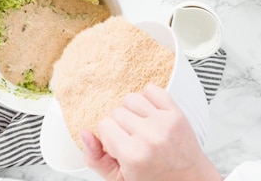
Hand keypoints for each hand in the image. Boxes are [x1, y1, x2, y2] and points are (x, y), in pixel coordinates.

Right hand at [81, 84, 221, 180]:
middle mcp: (150, 136)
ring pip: (131, 98)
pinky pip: (152, 89)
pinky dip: (147, 98)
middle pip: (116, 111)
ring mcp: (165, 122)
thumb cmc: (154, 180)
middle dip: (120, 125)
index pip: (104, 124)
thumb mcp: (119, 179)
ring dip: (132, 110)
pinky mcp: (176, 113)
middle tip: (131, 140)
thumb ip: (95, 158)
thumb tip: (84, 133)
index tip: (119, 146)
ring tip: (139, 126)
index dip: (109, 136)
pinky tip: (149, 114)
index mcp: (133, 155)